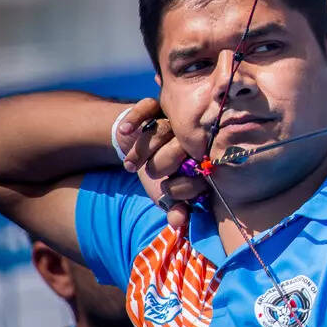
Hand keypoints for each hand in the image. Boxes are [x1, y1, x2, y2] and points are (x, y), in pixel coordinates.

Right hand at [115, 98, 201, 227]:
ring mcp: (174, 117)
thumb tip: (180, 221)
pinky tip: (125, 131)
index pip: (199, 170)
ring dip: (143, 149)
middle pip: (180, 148)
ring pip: (162, 130)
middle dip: (161, 164)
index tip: (165, 191)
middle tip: (146, 172)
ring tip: (130, 165)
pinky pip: (147, 106)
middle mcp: (192, 136)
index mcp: (201, 157)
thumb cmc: (157, 170)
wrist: (136, 142)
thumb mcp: (164, 192)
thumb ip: (175, 207)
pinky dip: (135, 118)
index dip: (184, 184)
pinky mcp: (156, 105)